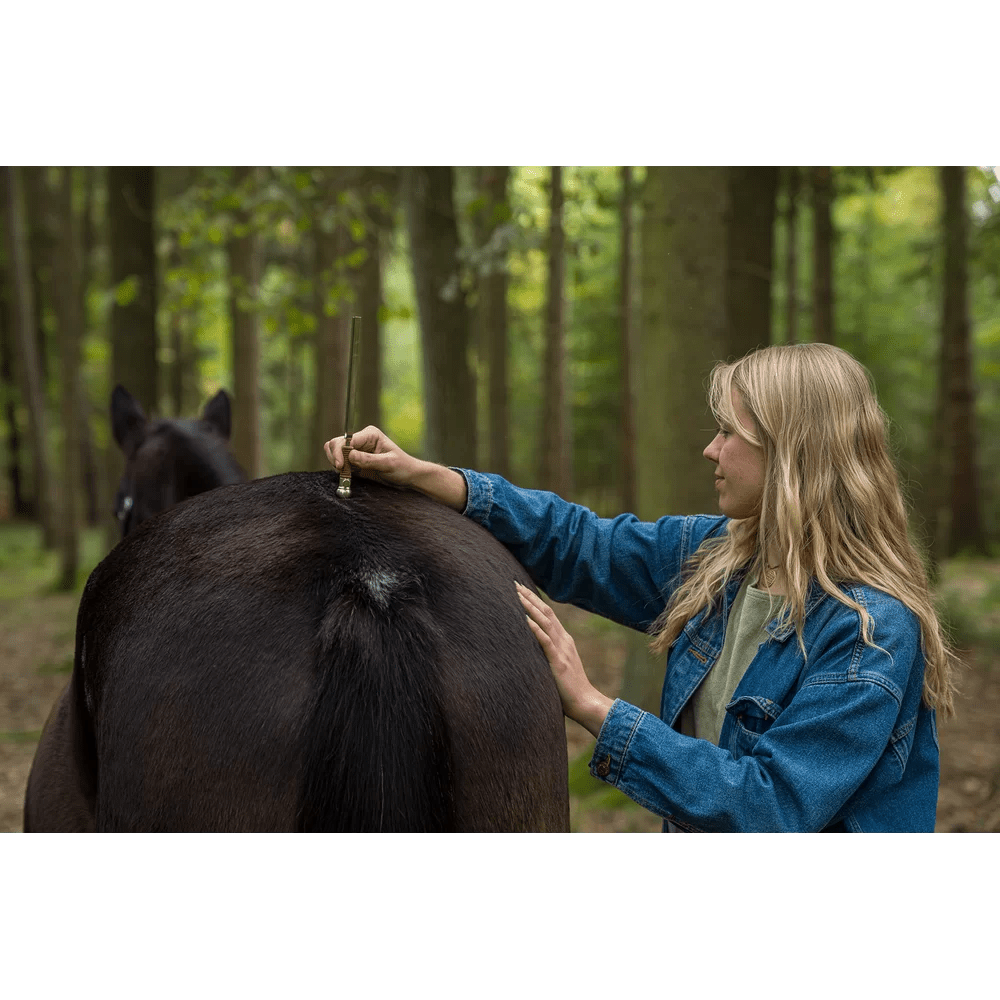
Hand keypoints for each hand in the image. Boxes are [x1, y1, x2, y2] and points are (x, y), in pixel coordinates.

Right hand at [324, 426, 419, 488]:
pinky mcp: (354, 461)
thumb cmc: (402, 467)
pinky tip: (349, 476)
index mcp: (370, 435)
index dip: (340, 452)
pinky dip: (339, 469)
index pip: (346, 440)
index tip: (340, 466)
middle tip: (342, 471)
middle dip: (336, 457)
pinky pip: (339, 462)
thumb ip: (369, 460)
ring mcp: (356, 450)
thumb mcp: (388, 463)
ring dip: (336, 463)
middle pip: (336, 443)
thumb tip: (350, 456)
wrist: (407, 476)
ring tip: (346, 474)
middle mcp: (361, 440)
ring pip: (334, 452)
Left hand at [516, 582, 612, 737]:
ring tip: (517, 595)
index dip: (535, 600)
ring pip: (545, 622)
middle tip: (514, 583)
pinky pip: (546, 642)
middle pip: (545, 612)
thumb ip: (550, 653)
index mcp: (564, 640)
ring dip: (530, 607)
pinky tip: (525, 620)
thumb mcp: (560, 664)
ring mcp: (562, 650)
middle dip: (530, 597)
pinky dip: (535, 629)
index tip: (522, 589)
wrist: (586, 702)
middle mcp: (564, 640)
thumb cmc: (570, 688)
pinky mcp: (558, 662)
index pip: (548, 614)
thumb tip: (534, 647)